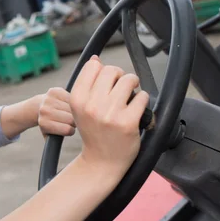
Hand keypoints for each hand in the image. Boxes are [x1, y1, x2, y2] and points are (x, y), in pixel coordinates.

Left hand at [0, 88, 73, 139]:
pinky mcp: (54, 91)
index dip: (71, 130)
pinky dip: (71, 102)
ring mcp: (49, 99)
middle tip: (69, 120)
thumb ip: (55, 143)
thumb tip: (57, 148)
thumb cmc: (49, 124)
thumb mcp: (50, 136)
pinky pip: (71, 97)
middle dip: (74, 121)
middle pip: (72, 119)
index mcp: (44, 123)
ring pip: (73, 108)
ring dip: (74, 111)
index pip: (68, 130)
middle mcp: (44, 110)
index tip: (68, 129)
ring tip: (68, 112)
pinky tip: (66, 104)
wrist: (38, 107)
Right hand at [69, 55, 148, 176]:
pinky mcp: (128, 123)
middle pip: (112, 70)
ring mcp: (110, 114)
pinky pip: (143, 97)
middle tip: (121, 89)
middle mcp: (91, 105)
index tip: (108, 82)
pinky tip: (136, 110)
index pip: (93, 66)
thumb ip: (87, 82)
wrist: (101, 161)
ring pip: (129, 80)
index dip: (103, 71)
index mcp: (77, 98)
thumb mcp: (81, 106)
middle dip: (120, 76)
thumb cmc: (93, 130)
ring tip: (130, 96)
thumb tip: (96, 59)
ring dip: (133, 86)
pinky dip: (143, 101)